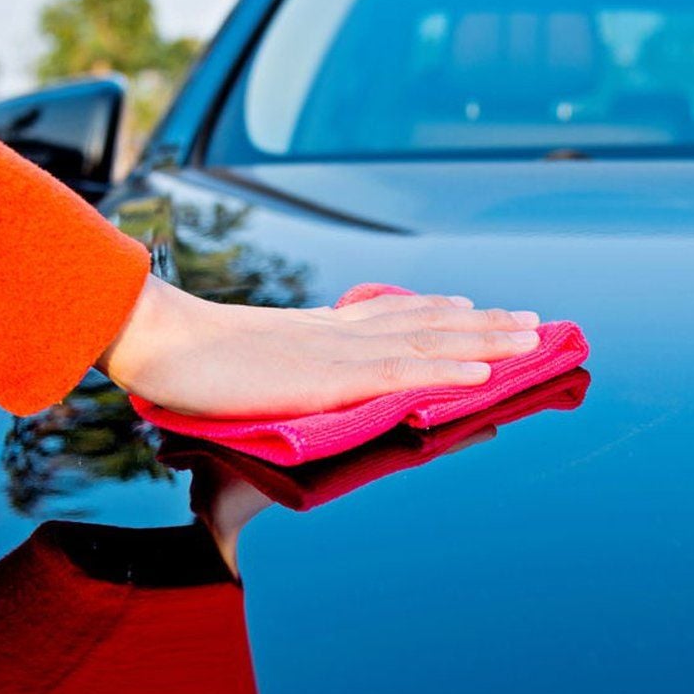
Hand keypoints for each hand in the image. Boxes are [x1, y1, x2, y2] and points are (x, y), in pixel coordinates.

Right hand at [98, 277, 539, 417]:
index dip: (442, 313)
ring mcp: (338, 354)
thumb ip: (276, 372)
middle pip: (426, 322)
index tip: (479, 310)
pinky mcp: (330, 379)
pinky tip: (484, 371)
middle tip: (534, 322)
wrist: (158, 341)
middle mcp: (339, 334)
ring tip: (532, 337)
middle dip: (484, 324)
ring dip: (486, 340)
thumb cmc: (184, 361)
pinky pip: (401, 373)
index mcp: (317, 331)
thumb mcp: (242, 365)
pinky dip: (447, 369)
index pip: (394, 317)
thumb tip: (283, 383)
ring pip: (427, 341)